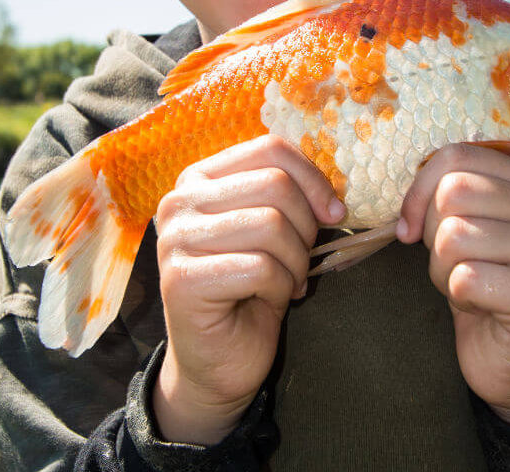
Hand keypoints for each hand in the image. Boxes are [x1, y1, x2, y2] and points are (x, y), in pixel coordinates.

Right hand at [152, 134, 344, 443]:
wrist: (218, 361)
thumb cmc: (249, 287)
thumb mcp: (270, 227)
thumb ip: (287, 196)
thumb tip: (334, 196)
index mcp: (201, 177)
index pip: (270, 149)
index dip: (313, 178)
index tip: (334, 212)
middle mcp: (180, 200)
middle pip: (275, 184)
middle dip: (306, 226)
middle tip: (303, 258)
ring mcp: (175, 239)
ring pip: (271, 224)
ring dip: (295, 261)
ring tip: (287, 280)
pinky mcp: (181, 280)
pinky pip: (260, 268)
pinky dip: (281, 286)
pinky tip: (271, 299)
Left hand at [397, 143, 509, 427]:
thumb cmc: (483, 280)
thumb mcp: (463, 221)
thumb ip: (444, 190)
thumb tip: (405, 199)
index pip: (457, 156)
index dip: (419, 191)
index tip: (411, 226)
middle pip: (452, 193)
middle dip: (433, 234)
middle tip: (454, 263)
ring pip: (453, 235)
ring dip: (443, 269)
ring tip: (469, 284)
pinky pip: (464, 277)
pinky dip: (457, 294)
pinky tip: (481, 305)